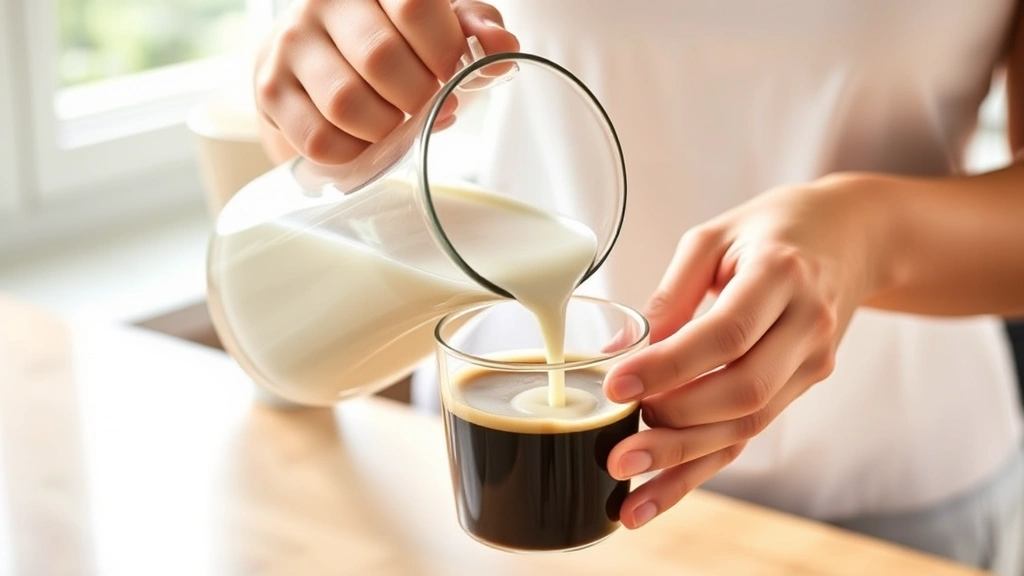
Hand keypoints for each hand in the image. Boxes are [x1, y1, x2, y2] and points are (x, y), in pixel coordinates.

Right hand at [254, 0, 518, 163]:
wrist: (316, 57)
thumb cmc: (390, 37)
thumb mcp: (439, 23)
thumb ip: (474, 28)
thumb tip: (503, 48)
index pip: (414, 6)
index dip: (444, 50)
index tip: (452, 72)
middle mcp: (322, 2)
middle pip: (380, 58)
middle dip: (417, 96)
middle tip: (426, 104)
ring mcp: (290, 44)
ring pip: (346, 103)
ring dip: (386, 128)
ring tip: (397, 123)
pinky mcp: (270, 90)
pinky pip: (319, 139)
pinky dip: (354, 152)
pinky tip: (366, 139)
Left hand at [603, 174, 891, 528]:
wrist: (852, 236)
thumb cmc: (771, 231)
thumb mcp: (714, 237)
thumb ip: (672, 293)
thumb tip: (624, 352)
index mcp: (782, 275)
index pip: (727, 334)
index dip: (671, 365)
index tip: (618, 386)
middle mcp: (807, 326)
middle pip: (743, 392)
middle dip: (676, 426)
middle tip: (617, 445)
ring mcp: (812, 363)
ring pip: (748, 425)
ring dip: (684, 460)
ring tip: (628, 483)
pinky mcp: (803, 387)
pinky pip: (749, 434)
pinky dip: (702, 467)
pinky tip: (658, 493)